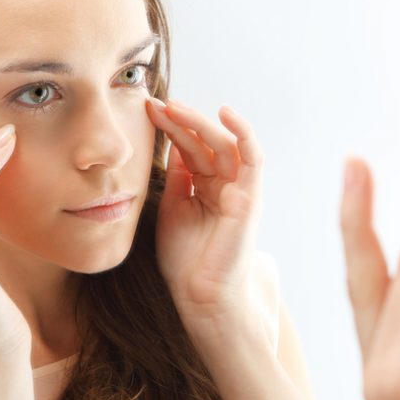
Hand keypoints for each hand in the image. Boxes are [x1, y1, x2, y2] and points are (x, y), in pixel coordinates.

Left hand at [145, 98, 263, 339]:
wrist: (199, 295)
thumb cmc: (186, 260)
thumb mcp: (172, 208)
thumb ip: (176, 178)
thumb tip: (171, 144)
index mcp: (206, 188)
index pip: (189, 149)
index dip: (170, 128)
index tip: (146, 110)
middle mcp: (225, 185)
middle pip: (205, 142)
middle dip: (181, 120)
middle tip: (157, 104)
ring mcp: (240, 189)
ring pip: (225, 143)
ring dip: (200, 122)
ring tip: (175, 107)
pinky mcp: (250, 196)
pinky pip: (253, 156)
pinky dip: (243, 132)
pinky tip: (225, 114)